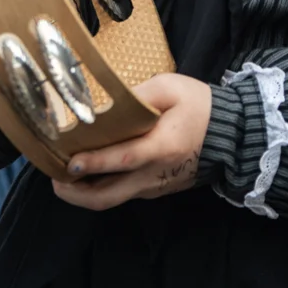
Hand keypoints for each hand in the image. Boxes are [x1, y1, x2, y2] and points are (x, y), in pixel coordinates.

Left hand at [51, 73, 211, 210]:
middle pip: (107, 197)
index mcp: (161, 148)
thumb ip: (138, 95)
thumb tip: (106, 105)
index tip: (68, 162)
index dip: (93, 163)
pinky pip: (123, 194)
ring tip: (63, 175)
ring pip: (112, 199)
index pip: (121, 160)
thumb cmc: (201, 107)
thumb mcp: (170, 87)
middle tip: (54, 178)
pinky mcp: (156, 190)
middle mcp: (154, 175)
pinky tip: (88, 173)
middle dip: (75, 193)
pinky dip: (101, 187)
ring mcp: (155, 187)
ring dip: (84, 192)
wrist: (233, 136)